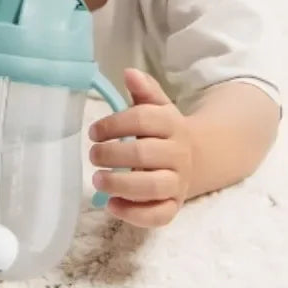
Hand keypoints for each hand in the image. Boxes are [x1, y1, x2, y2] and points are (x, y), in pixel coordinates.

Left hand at [88, 68, 192, 227]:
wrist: (195, 158)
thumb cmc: (163, 131)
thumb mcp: (157, 106)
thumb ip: (144, 90)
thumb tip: (129, 72)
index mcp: (172, 124)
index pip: (143, 119)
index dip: (114, 124)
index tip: (93, 131)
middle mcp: (178, 153)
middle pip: (144, 154)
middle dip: (112, 155)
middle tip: (92, 155)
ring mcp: (178, 182)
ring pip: (152, 187)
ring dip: (120, 185)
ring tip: (97, 180)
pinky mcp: (175, 206)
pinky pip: (158, 215)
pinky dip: (134, 214)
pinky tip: (112, 205)